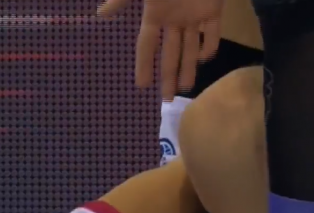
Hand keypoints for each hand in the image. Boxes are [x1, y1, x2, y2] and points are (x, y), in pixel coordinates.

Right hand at [99, 0, 222, 99]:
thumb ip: (122, 0)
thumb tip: (99, 15)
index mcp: (155, 14)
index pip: (146, 46)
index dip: (143, 65)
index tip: (140, 86)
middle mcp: (174, 19)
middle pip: (170, 53)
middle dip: (167, 76)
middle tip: (166, 100)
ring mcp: (194, 15)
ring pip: (191, 47)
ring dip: (188, 67)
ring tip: (186, 88)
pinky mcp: (213, 9)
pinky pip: (213, 32)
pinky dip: (210, 45)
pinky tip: (205, 58)